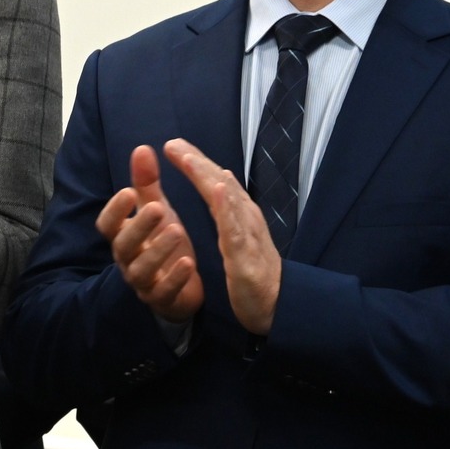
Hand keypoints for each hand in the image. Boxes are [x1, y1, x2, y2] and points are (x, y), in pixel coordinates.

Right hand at [96, 144, 202, 321]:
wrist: (178, 287)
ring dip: (158, 250)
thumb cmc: (162, 242)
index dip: (116, 210)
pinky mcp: (162, 300)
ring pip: (142, 270)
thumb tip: (142, 148)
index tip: (130, 191)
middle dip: (139, 226)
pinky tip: (188, 262)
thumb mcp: (156, 210)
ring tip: (177, 231)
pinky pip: (164, 292)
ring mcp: (143, 283)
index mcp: (123, 237)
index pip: (107, 225)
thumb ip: (146, 183)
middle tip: (158, 207)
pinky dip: (175, 278)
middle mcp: (128, 260)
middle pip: (124, 245)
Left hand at [164, 138, 280, 335]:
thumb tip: (216, 180)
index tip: (172, 144)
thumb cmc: (254, 268)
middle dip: (197, 161)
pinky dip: (227, 208)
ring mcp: (247, 235)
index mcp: (239, 213)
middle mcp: (245, 217)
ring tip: (189, 159)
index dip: (195, 161)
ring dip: (208, 178)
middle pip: (220, 183)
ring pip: (227, 200)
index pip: (215, 181)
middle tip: (173, 144)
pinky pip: (235, 230)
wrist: (277, 305)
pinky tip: (218, 191)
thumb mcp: (236, 234)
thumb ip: (225, 209)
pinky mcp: (245, 256)